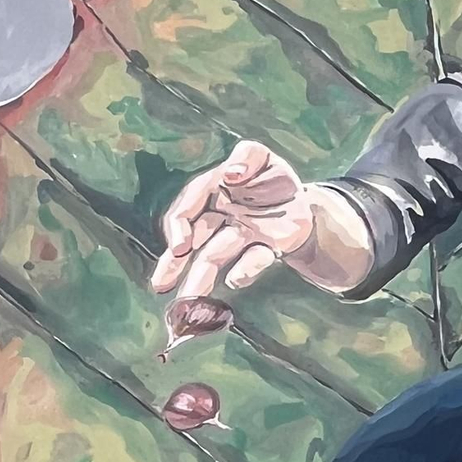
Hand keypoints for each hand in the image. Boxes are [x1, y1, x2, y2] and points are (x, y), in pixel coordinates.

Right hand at [151, 141, 316, 299]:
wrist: (301, 204)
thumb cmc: (271, 177)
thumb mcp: (261, 157)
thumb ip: (247, 157)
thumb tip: (232, 174)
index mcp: (211, 192)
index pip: (186, 209)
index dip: (178, 227)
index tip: (179, 246)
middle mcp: (218, 219)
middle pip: (192, 243)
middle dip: (174, 265)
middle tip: (160, 286)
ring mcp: (238, 238)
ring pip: (213, 259)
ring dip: (200, 280)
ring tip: (187, 305)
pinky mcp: (261, 252)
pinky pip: (251, 262)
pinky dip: (245, 270)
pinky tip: (235, 280)